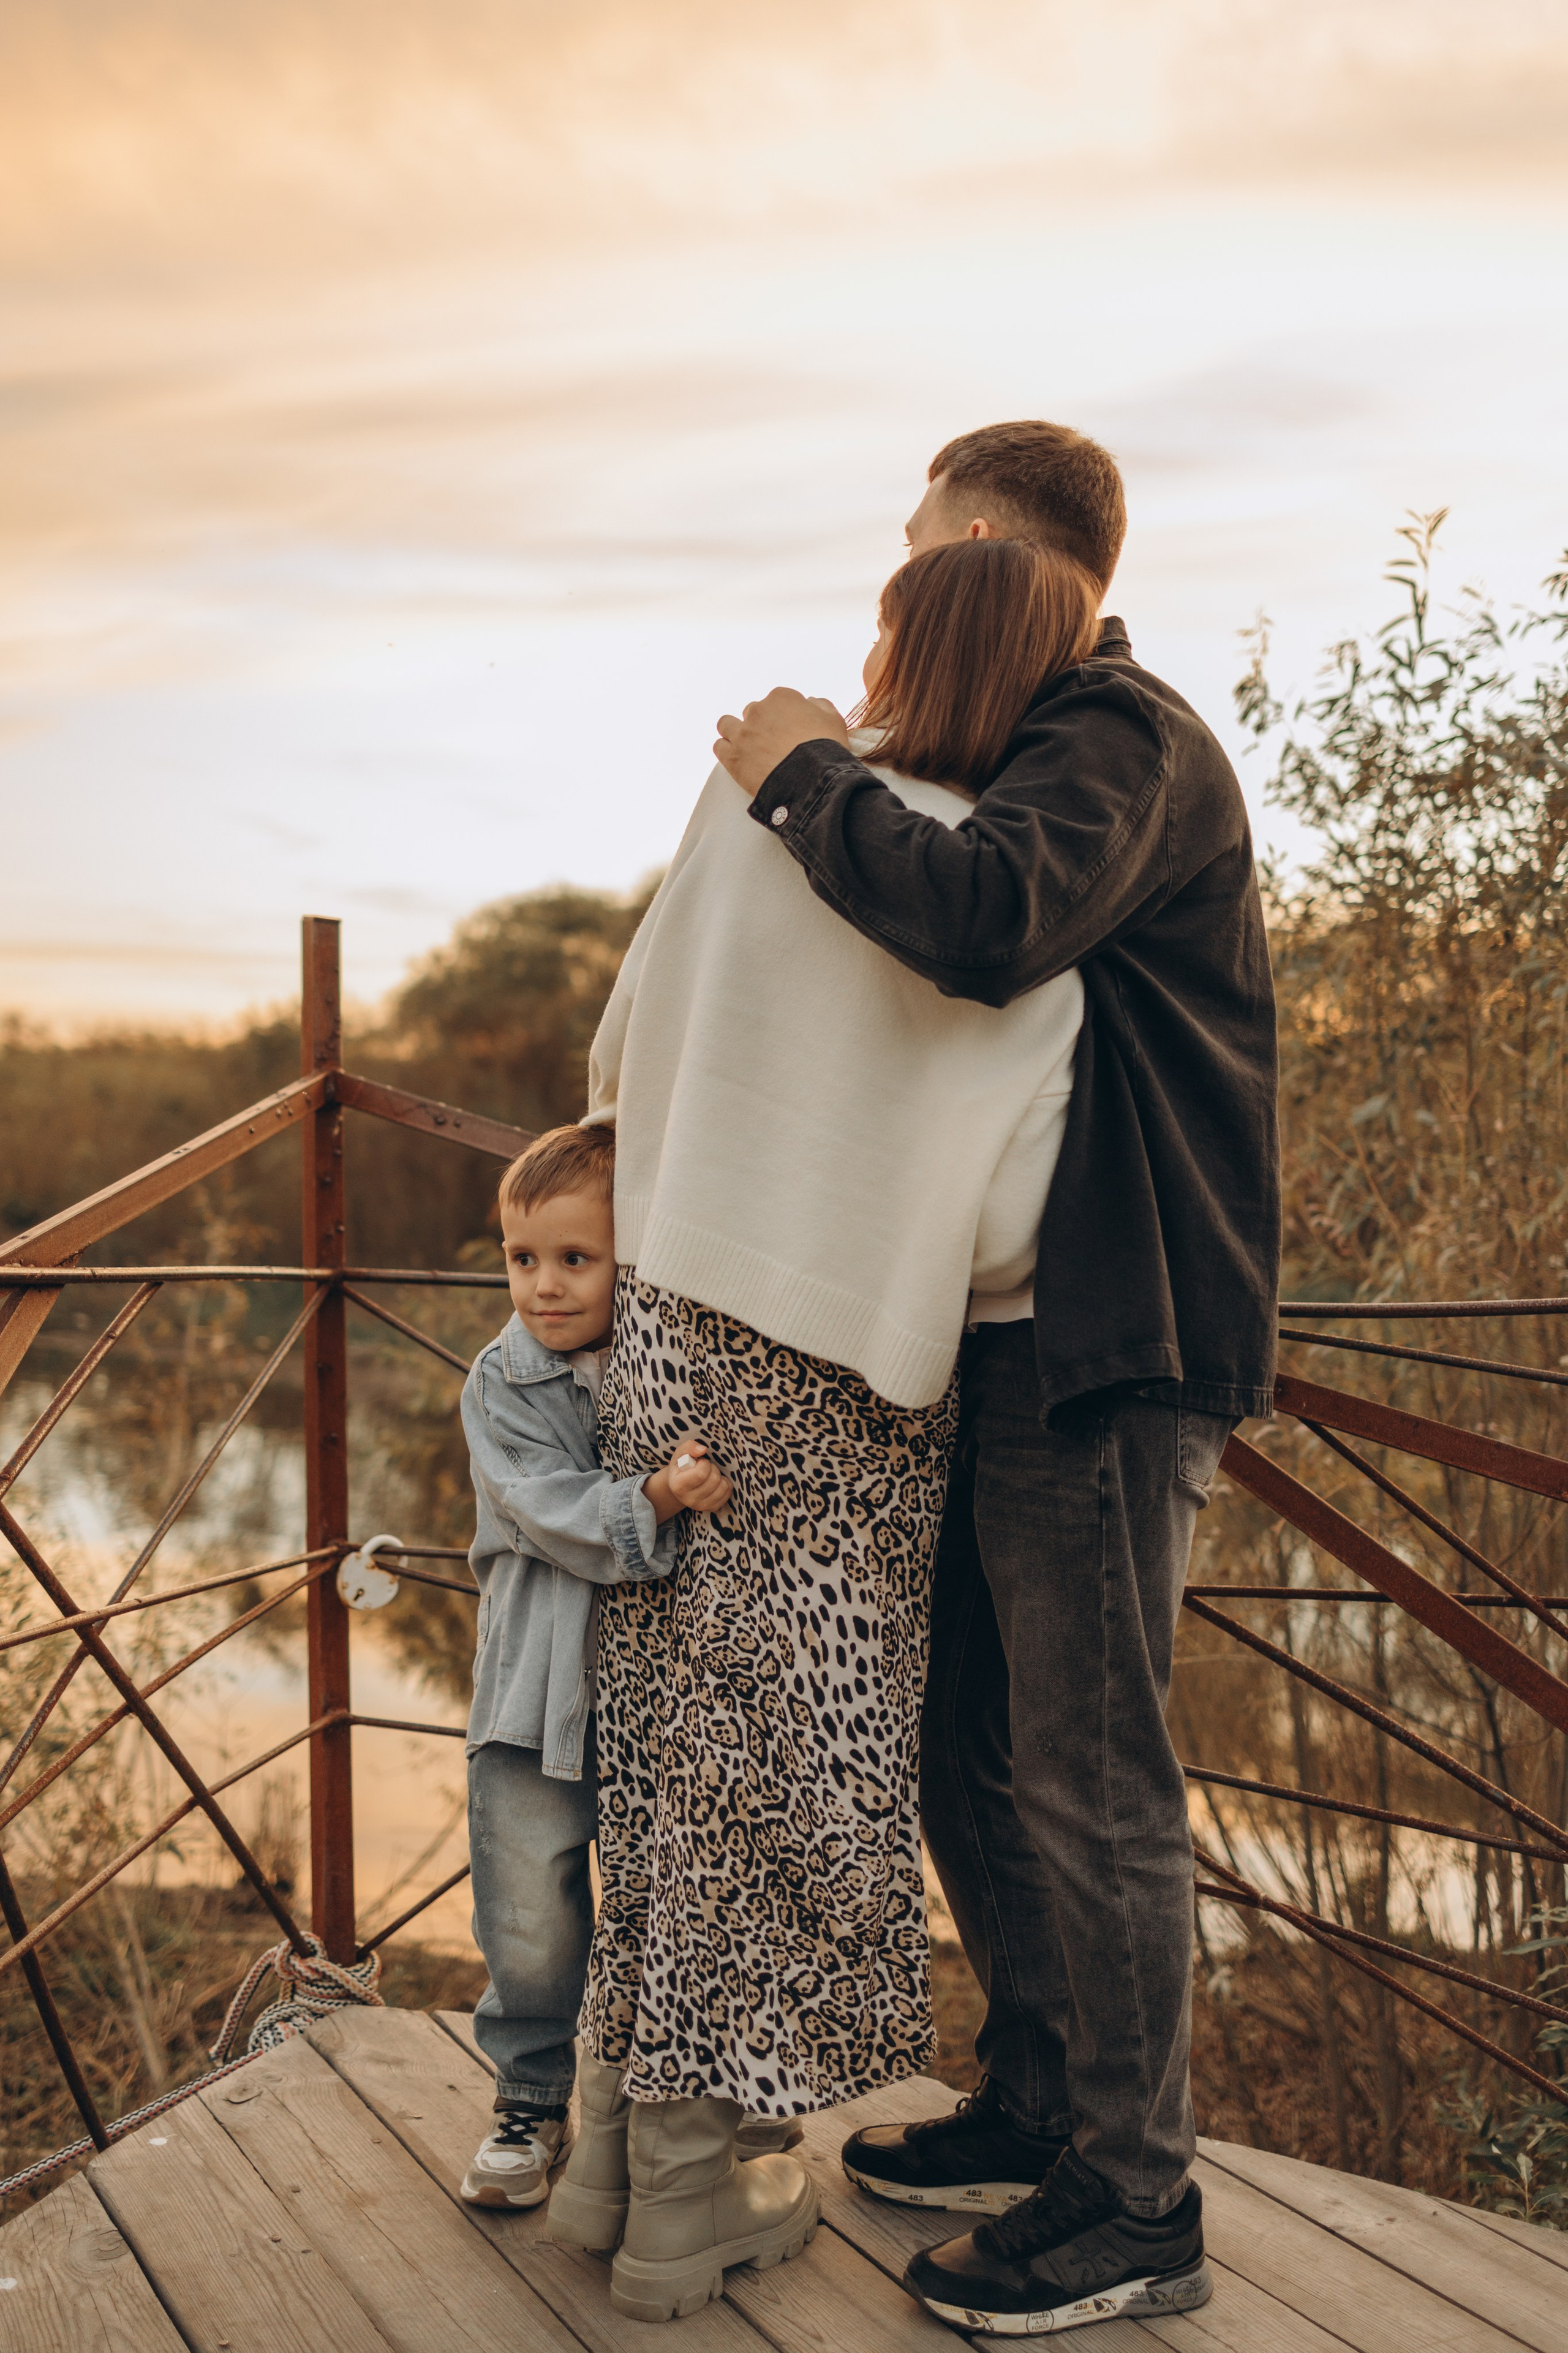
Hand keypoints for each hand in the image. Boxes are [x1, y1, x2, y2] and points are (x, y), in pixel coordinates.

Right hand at [645, 1437, 731, 1522]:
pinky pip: (728, 1492)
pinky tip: (715, 1482)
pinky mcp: (713, 1508)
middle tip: (705, 1468)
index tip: (699, 1462)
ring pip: (723, 1486)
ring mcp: (702, 1506)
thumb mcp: (680, 1454)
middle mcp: (689, 1500)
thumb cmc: (682, 1466)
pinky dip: (725, 1483)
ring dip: (719, 1475)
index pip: (701, 1474)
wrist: (681, 1485)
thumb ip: (689, 1447)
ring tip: (709, 1474)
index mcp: (678, 1486)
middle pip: (714, 1480)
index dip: (704, 1463)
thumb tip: (703, 1449)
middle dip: (712, 1468)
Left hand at [714, 689, 848, 794]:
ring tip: (747, 748)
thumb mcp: (833, 719)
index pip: (778, 701)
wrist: (811, 780)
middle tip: (772, 743)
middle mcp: (758, 711)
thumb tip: (809, 703)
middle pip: (753, 712)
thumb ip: (819, 705)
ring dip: (735, 733)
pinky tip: (737, 758)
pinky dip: (726, 750)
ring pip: (727, 725)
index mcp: (781, 698)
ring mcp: (742, 733)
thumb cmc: (826, 749)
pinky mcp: (732, 757)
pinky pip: (719, 746)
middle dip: (761, 725)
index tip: (790, 731)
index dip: (784, 716)